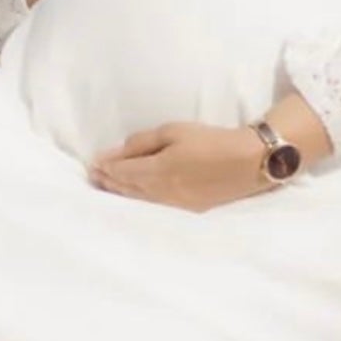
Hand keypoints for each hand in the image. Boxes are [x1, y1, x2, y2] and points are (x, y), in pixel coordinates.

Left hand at [87, 121, 270, 211]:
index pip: (124, 171)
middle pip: (128, 188)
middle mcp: (162, 192)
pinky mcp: (187, 210)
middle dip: (110, 182)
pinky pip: (154, 206)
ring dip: (121, 193)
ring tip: (107, 188)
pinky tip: (135, 197)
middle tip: (94, 178)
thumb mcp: (175, 131)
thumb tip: (119, 151)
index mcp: (157, 170)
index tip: (93, 165)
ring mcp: (175, 204)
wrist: (248, 162)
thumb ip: (144, 141)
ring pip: (140, 200)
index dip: (107, 168)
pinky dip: (139, 201)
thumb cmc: (211, 141)